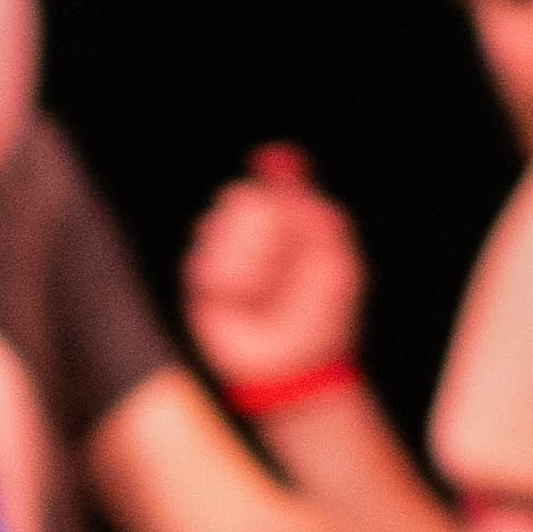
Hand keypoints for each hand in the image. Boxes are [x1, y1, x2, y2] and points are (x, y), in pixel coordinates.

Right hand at [183, 145, 368, 388]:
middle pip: (242, 199)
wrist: (290, 364)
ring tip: (263, 294)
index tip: (281, 202)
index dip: (275, 189)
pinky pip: (206, 264)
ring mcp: (223, 253)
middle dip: (267, 235)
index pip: (270, 186)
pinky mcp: (201, 278)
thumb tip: (283, 166)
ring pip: (219, 229)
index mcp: (288, 224)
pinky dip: (230, 284)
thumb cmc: (318, 315)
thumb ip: (310, 213)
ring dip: (249, 265)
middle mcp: (252, 232)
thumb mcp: (331, 259)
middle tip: (284, 269)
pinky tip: (241, 302)